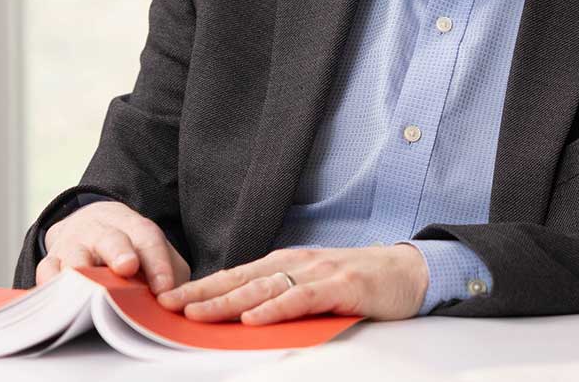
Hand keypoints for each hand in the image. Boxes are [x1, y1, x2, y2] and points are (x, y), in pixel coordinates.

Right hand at [38, 200, 190, 293]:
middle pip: (111, 240)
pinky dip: (49, 284)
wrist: (92, 225)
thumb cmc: (132, 248)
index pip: (149, 241)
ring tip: (86, 291)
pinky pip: (46, 271)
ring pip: (74, 256)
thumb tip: (177, 304)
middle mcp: (102, 232)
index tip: (164, 288)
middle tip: (127, 267)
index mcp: (134, 228)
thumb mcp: (155, 254)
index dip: (157, 264)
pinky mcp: (51, 260)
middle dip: (120, 253)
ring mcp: (74, 245)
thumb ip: (170, 276)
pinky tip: (55, 301)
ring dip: (80, 272)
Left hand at [156, 245, 428, 323]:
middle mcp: (298, 262)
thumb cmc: (360, 283)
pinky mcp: (342, 286)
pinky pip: (302, 298)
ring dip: (228, 302)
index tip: (169, 300)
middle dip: (202, 293)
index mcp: (288, 262)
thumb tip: (241, 313)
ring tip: (198, 315)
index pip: (236, 275)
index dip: (202, 287)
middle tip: (169, 306)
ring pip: (265, 288)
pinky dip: (276, 308)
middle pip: (242, 279)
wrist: (410, 272)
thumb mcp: (315, 284)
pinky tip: (254, 318)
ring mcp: (320, 272)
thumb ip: (283, 294)